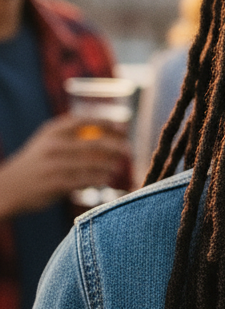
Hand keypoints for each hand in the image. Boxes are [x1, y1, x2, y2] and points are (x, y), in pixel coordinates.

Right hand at [0, 113, 131, 219]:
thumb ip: (73, 135)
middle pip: (95, 143)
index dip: (108, 123)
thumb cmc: (37, 163)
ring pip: (93, 163)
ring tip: (118, 167)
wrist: (8, 187)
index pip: (86, 121)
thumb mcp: (48, 141)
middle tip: (128, 150)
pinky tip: (107, 179)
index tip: (124, 129)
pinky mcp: (56, 183)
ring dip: (110, 165)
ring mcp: (54, 164)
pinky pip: (85, 180)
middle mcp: (53, 144)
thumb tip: (113, 132)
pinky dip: (99, 178)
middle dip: (116, 146)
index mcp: (52, 130)